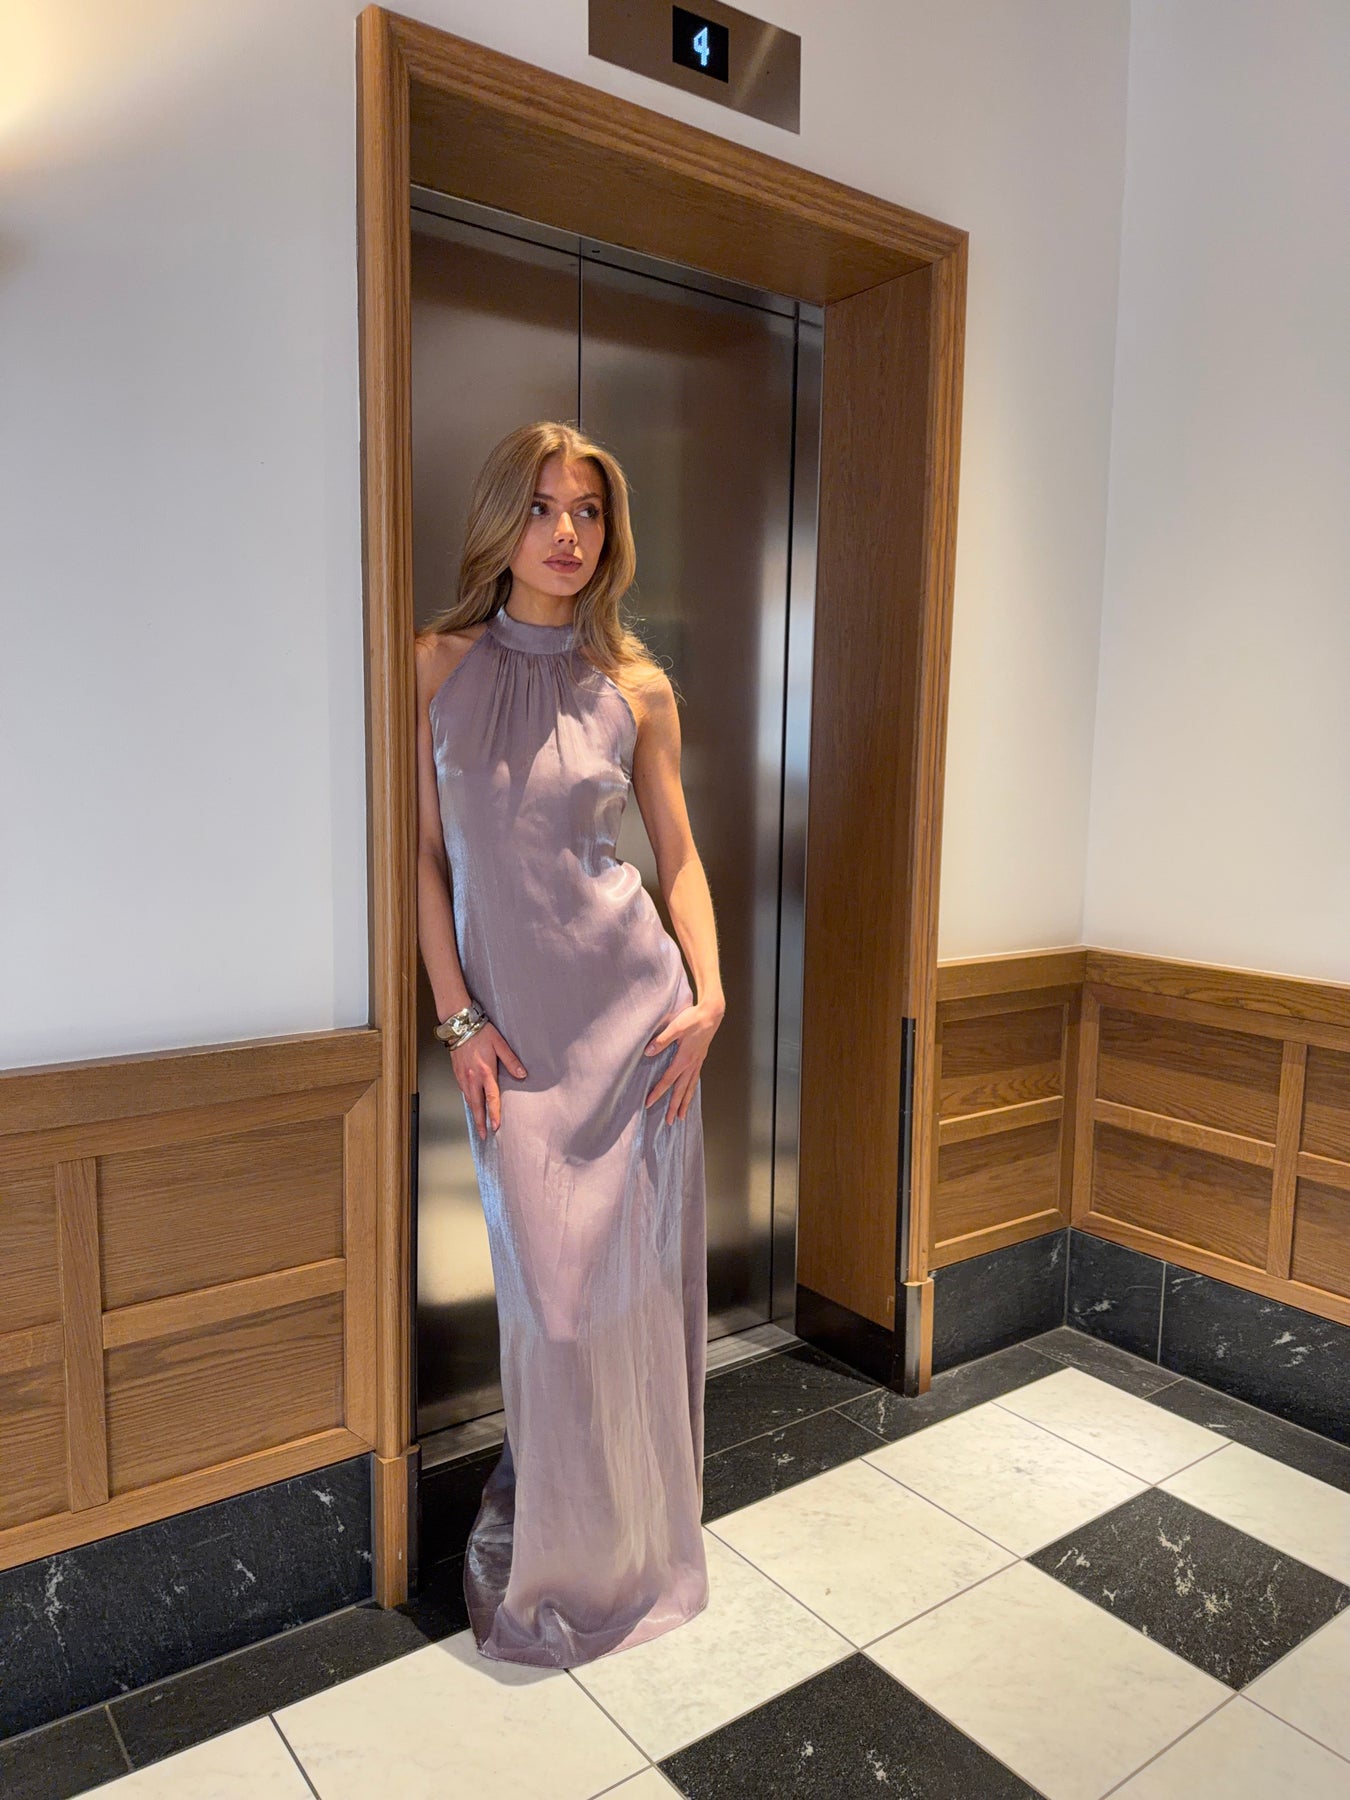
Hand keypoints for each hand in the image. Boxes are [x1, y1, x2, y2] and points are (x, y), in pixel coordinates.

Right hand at [450, 1023, 526, 1138]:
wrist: (460, 1024)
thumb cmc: (480, 1032)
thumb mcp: (500, 1044)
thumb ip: (511, 1060)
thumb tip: (522, 1075)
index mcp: (485, 1072)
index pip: (491, 1098)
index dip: (494, 1114)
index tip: (496, 1126)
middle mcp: (472, 1077)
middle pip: (476, 1105)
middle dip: (480, 1122)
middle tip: (483, 1135)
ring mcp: (463, 1076)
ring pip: (468, 1099)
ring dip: (473, 1113)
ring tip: (478, 1124)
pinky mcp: (456, 1072)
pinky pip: (462, 1091)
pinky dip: (467, 1100)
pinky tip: (471, 1103)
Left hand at [643, 997, 723, 1123]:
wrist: (712, 1013)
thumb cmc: (694, 1018)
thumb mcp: (676, 1027)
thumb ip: (662, 1040)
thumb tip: (648, 1052)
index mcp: (684, 1059)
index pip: (668, 1080)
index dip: (658, 1092)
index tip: (649, 1103)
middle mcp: (692, 1064)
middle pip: (681, 1090)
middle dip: (675, 1107)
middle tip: (670, 1121)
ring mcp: (697, 1062)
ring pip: (690, 1087)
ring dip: (685, 1102)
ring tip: (682, 1115)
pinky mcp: (700, 1058)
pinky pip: (695, 1080)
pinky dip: (691, 1090)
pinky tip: (689, 1093)